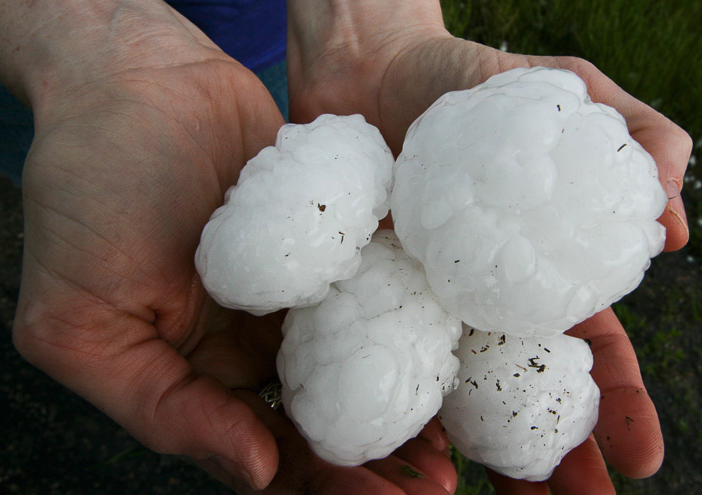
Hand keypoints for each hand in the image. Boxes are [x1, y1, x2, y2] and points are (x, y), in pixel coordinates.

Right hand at [7, 1, 455, 492]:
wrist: (138, 80)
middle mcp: (257, 341)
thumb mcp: (81, 321)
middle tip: (434, 483)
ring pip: (363, 361)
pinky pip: (379, 287)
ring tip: (453, 442)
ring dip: (405, 403)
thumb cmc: (90, 194)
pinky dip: (411, 323)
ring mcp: (303, 290)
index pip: (265, 449)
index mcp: (200, 372)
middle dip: (378, 458)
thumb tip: (254, 471)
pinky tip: (450, 352)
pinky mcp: (337, 241)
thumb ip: (161, 407)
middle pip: (326, 417)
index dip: (320, 484)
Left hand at [287, 1, 689, 492]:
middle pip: (523, 394)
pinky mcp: (359, 297)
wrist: (371, 64)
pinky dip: (392, 416)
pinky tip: (405, 458)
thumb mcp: (567, 90)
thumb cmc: (473, 76)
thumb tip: (675, 226)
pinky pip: (375, 364)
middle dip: (554, 457)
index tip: (641, 457)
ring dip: (477, 458)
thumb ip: (636, 137)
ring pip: (453, 399)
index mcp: (537, 269)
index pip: (589, 350)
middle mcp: (481, 302)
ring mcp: (420, 305)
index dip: (616, 403)